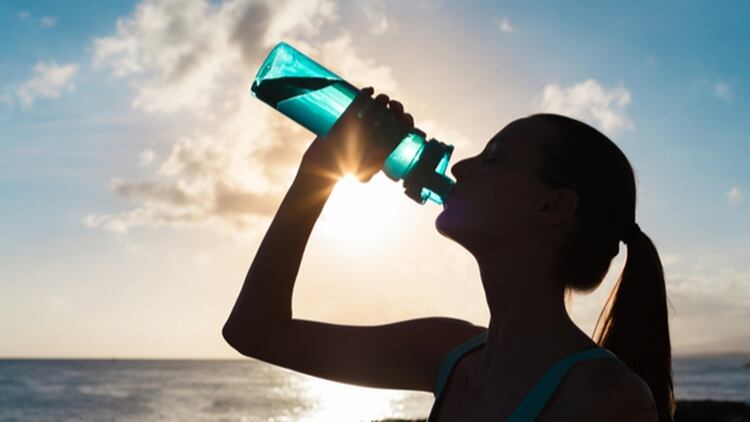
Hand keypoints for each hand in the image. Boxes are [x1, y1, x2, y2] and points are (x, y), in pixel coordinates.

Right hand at [299, 87, 414, 182]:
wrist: (322, 163)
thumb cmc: (345, 170)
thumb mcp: (363, 173)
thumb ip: (373, 167)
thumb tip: (383, 154)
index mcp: (384, 142)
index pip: (401, 129)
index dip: (406, 122)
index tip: (404, 118)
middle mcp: (376, 130)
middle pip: (392, 115)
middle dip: (397, 108)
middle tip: (394, 107)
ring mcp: (363, 121)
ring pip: (378, 106)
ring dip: (383, 100)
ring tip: (382, 100)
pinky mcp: (349, 114)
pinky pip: (359, 100)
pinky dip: (366, 92)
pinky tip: (370, 90)